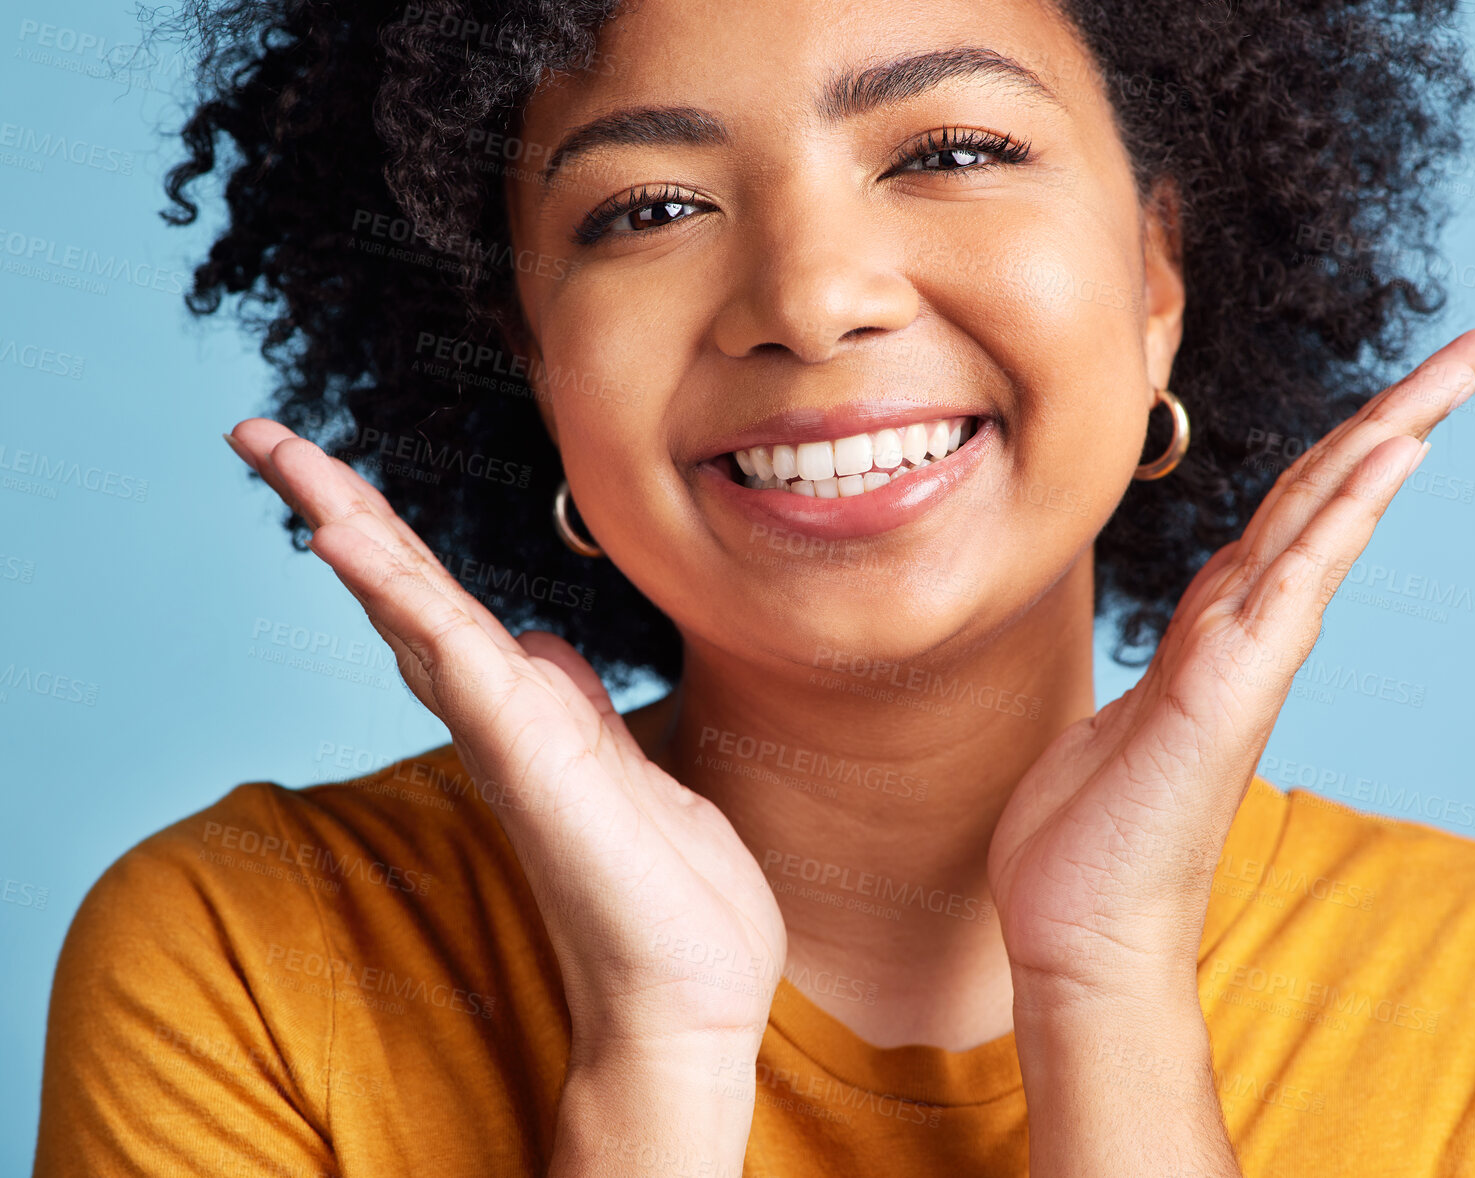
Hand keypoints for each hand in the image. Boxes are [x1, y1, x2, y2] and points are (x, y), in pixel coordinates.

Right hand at [224, 420, 786, 1065]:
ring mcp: (505, 735)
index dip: (386, 540)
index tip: (334, 482)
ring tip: (276, 450)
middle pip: (402, 592)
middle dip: (334, 507)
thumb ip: (579, 713)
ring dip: (345, 523)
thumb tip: (545, 651)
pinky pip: (453, 655)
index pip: (439, 608)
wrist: (689, 998)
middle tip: (259, 432)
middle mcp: (498, 719)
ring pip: (410, 607)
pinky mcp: (526, 753)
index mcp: (527, 717)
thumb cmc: (669, 904)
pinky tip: (344, 541)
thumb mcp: (632, 775)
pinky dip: (396, 594)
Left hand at [986, 327, 1474, 1001]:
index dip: (1345, 447)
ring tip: (1465, 367)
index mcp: (1212, 639)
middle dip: (1403, 413)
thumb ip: (1159, 677)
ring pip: (1325, 522)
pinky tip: (1392, 453)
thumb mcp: (1115, 730)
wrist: (1079, 943)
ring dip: (1393, 434)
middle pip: (1328, 499)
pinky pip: (1294, 582)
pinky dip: (1346, 514)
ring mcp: (1243, 663)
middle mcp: (1242, 639)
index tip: (1403, 391)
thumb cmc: (1086, 848)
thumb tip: (1169, 659)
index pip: (1291, 518)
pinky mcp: (1227, 692)